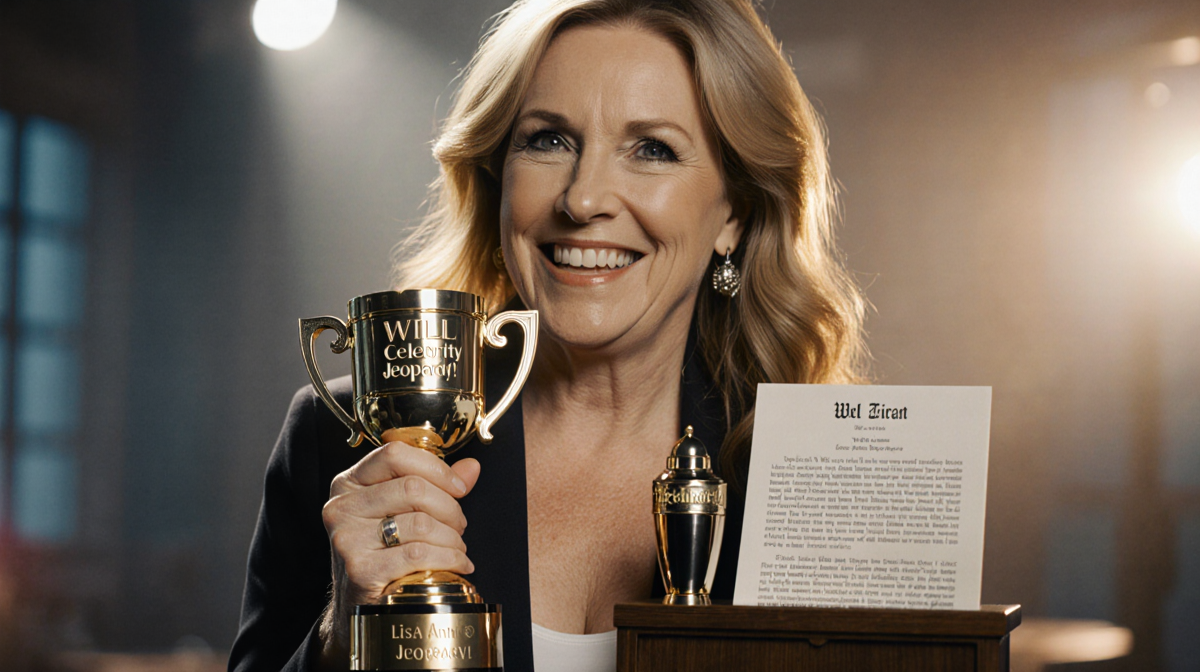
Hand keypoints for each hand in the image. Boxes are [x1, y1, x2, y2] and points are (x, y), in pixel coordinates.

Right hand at [317, 441, 480, 657]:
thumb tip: (472, 466)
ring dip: (452, 537)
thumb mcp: (400, 511)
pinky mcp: (360, 569)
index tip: (459, 487)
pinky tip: (458, 564)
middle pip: (413, 487)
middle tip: (460, 524)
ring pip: (421, 523)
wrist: (358, 606)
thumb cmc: (382, 551)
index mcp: (349, 482)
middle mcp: (342, 507)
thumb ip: (435, 485)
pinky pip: (419, 554)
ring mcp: (348, 539)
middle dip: (450, 507)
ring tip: (458, 547)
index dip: (435, 467)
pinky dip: (449, 558)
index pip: (394, 453)